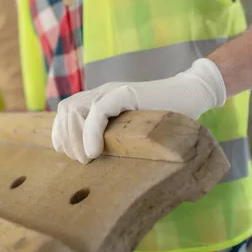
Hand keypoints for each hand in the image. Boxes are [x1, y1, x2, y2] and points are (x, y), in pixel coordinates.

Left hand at [52, 58, 225, 162]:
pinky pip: (98, 111)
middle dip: (67, 139)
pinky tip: (94, 152)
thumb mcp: (128, 130)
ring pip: (76, 110)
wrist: (190, 95)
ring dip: (76, 138)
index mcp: (98, 98)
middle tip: (81, 161)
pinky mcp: (127, 93)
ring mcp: (113, 90)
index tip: (69, 155)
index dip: (61, 133)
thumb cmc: (161, 120)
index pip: (65, 111)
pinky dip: (91, 133)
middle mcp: (102, 91)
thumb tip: (89, 161)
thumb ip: (109, 137)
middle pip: (66, 110)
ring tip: (88, 158)